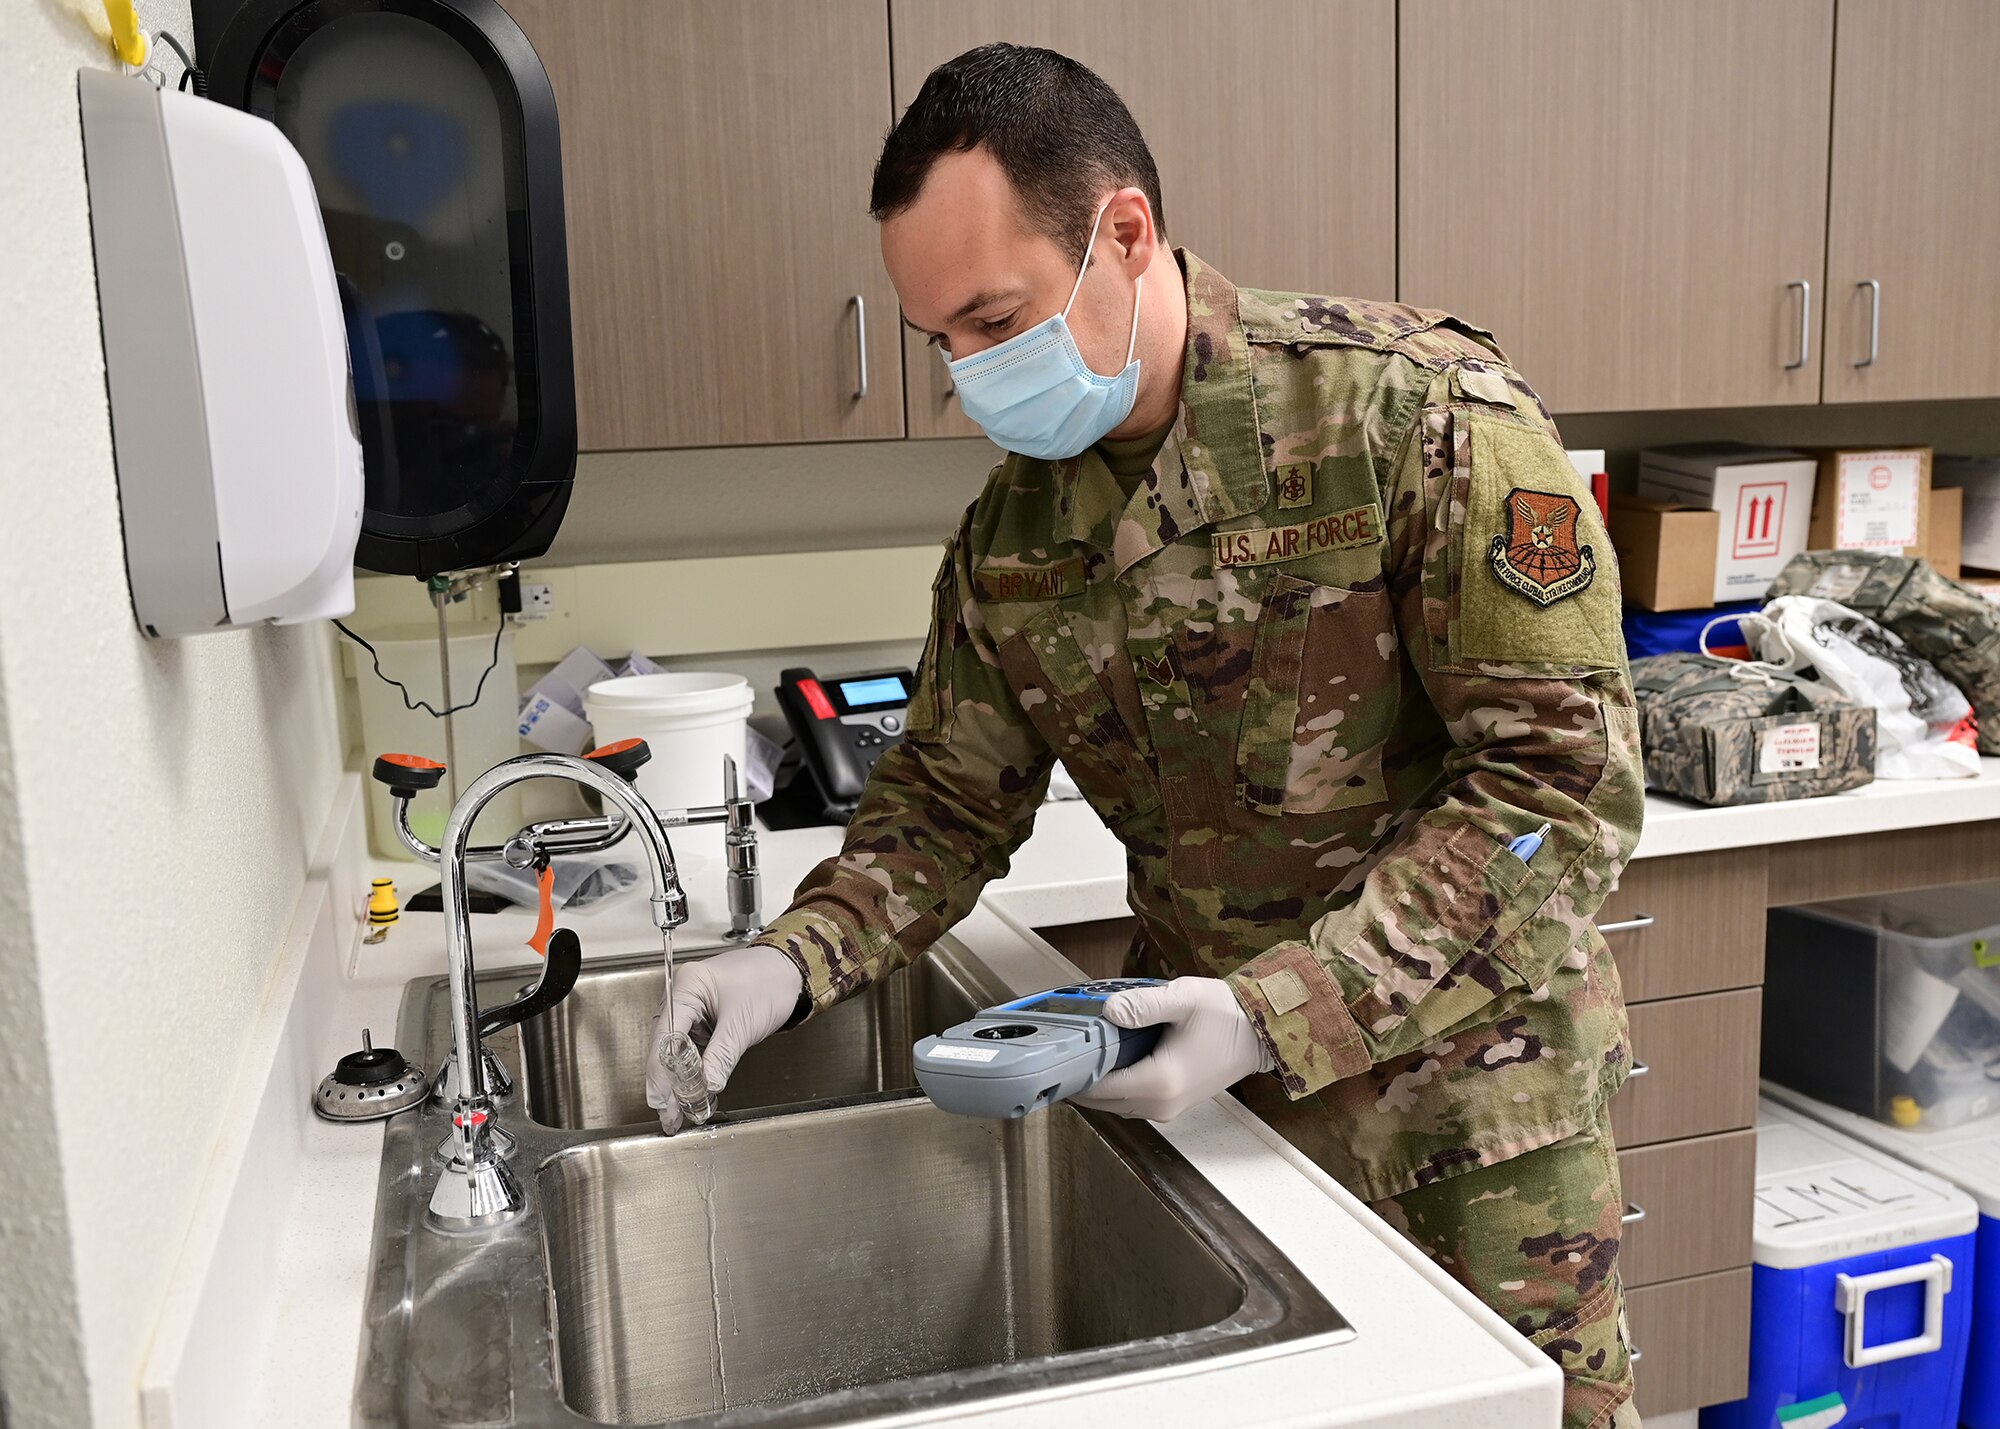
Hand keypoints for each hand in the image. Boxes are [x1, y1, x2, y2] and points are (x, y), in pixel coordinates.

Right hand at [647, 943, 803, 1132]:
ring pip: (675, 1051)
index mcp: (687, 986)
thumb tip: (707, 1084)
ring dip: (677, 1081)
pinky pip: (691, 1050)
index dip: (661, 1071)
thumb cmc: (770, 980)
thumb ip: (722, 1055)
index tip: (663, 1100)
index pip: (665, 1034)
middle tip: (669, 1114)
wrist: (791, 972)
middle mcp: (682, 995)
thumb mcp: (744, 1022)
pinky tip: (692, 1093)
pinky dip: (691, 1072)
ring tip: (677, 1112)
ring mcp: (691, 1008)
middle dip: (666, 1082)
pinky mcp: (702, 1020)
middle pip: (664, 1045)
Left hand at [1070, 977, 1273, 1121]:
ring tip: (1083, 1050)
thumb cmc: (1226, 1016)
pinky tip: (1109, 1058)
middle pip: (1100, 1100)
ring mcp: (1166, 1108)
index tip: (1055, 1052)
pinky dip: (1114, 1084)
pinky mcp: (1170, 1103)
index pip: (1097, 1088)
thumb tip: (1109, 1011)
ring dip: (1096, 1082)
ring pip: (1113, 1103)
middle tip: (1063, 1047)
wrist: (1259, 1034)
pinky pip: (1129, 1100)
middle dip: (1080, 1076)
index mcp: (1159, 1082)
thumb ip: (1143, 1005)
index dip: (1072, 1072)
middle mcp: (1160, 1104)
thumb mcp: (1183, 999)